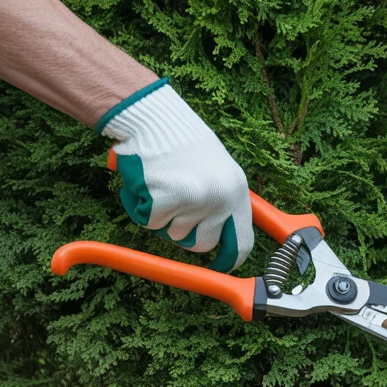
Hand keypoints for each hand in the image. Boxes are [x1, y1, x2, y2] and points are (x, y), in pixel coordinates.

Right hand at [98, 79, 253, 271]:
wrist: (154, 118)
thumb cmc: (183, 142)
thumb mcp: (218, 170)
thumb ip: (223, 201)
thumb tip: (222, 238)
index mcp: (236, 192)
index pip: (243, 243)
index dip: (230, 260)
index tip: (220, 267)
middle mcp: (220, 199)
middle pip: (202, 244)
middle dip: (184, 233)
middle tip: (173, 207)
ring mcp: (194, 201)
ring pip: (173, 234)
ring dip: (162, 216)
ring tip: (162, 184)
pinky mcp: (166, 201)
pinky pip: (151, 223)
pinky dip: (143, 208)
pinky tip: (147, 183)